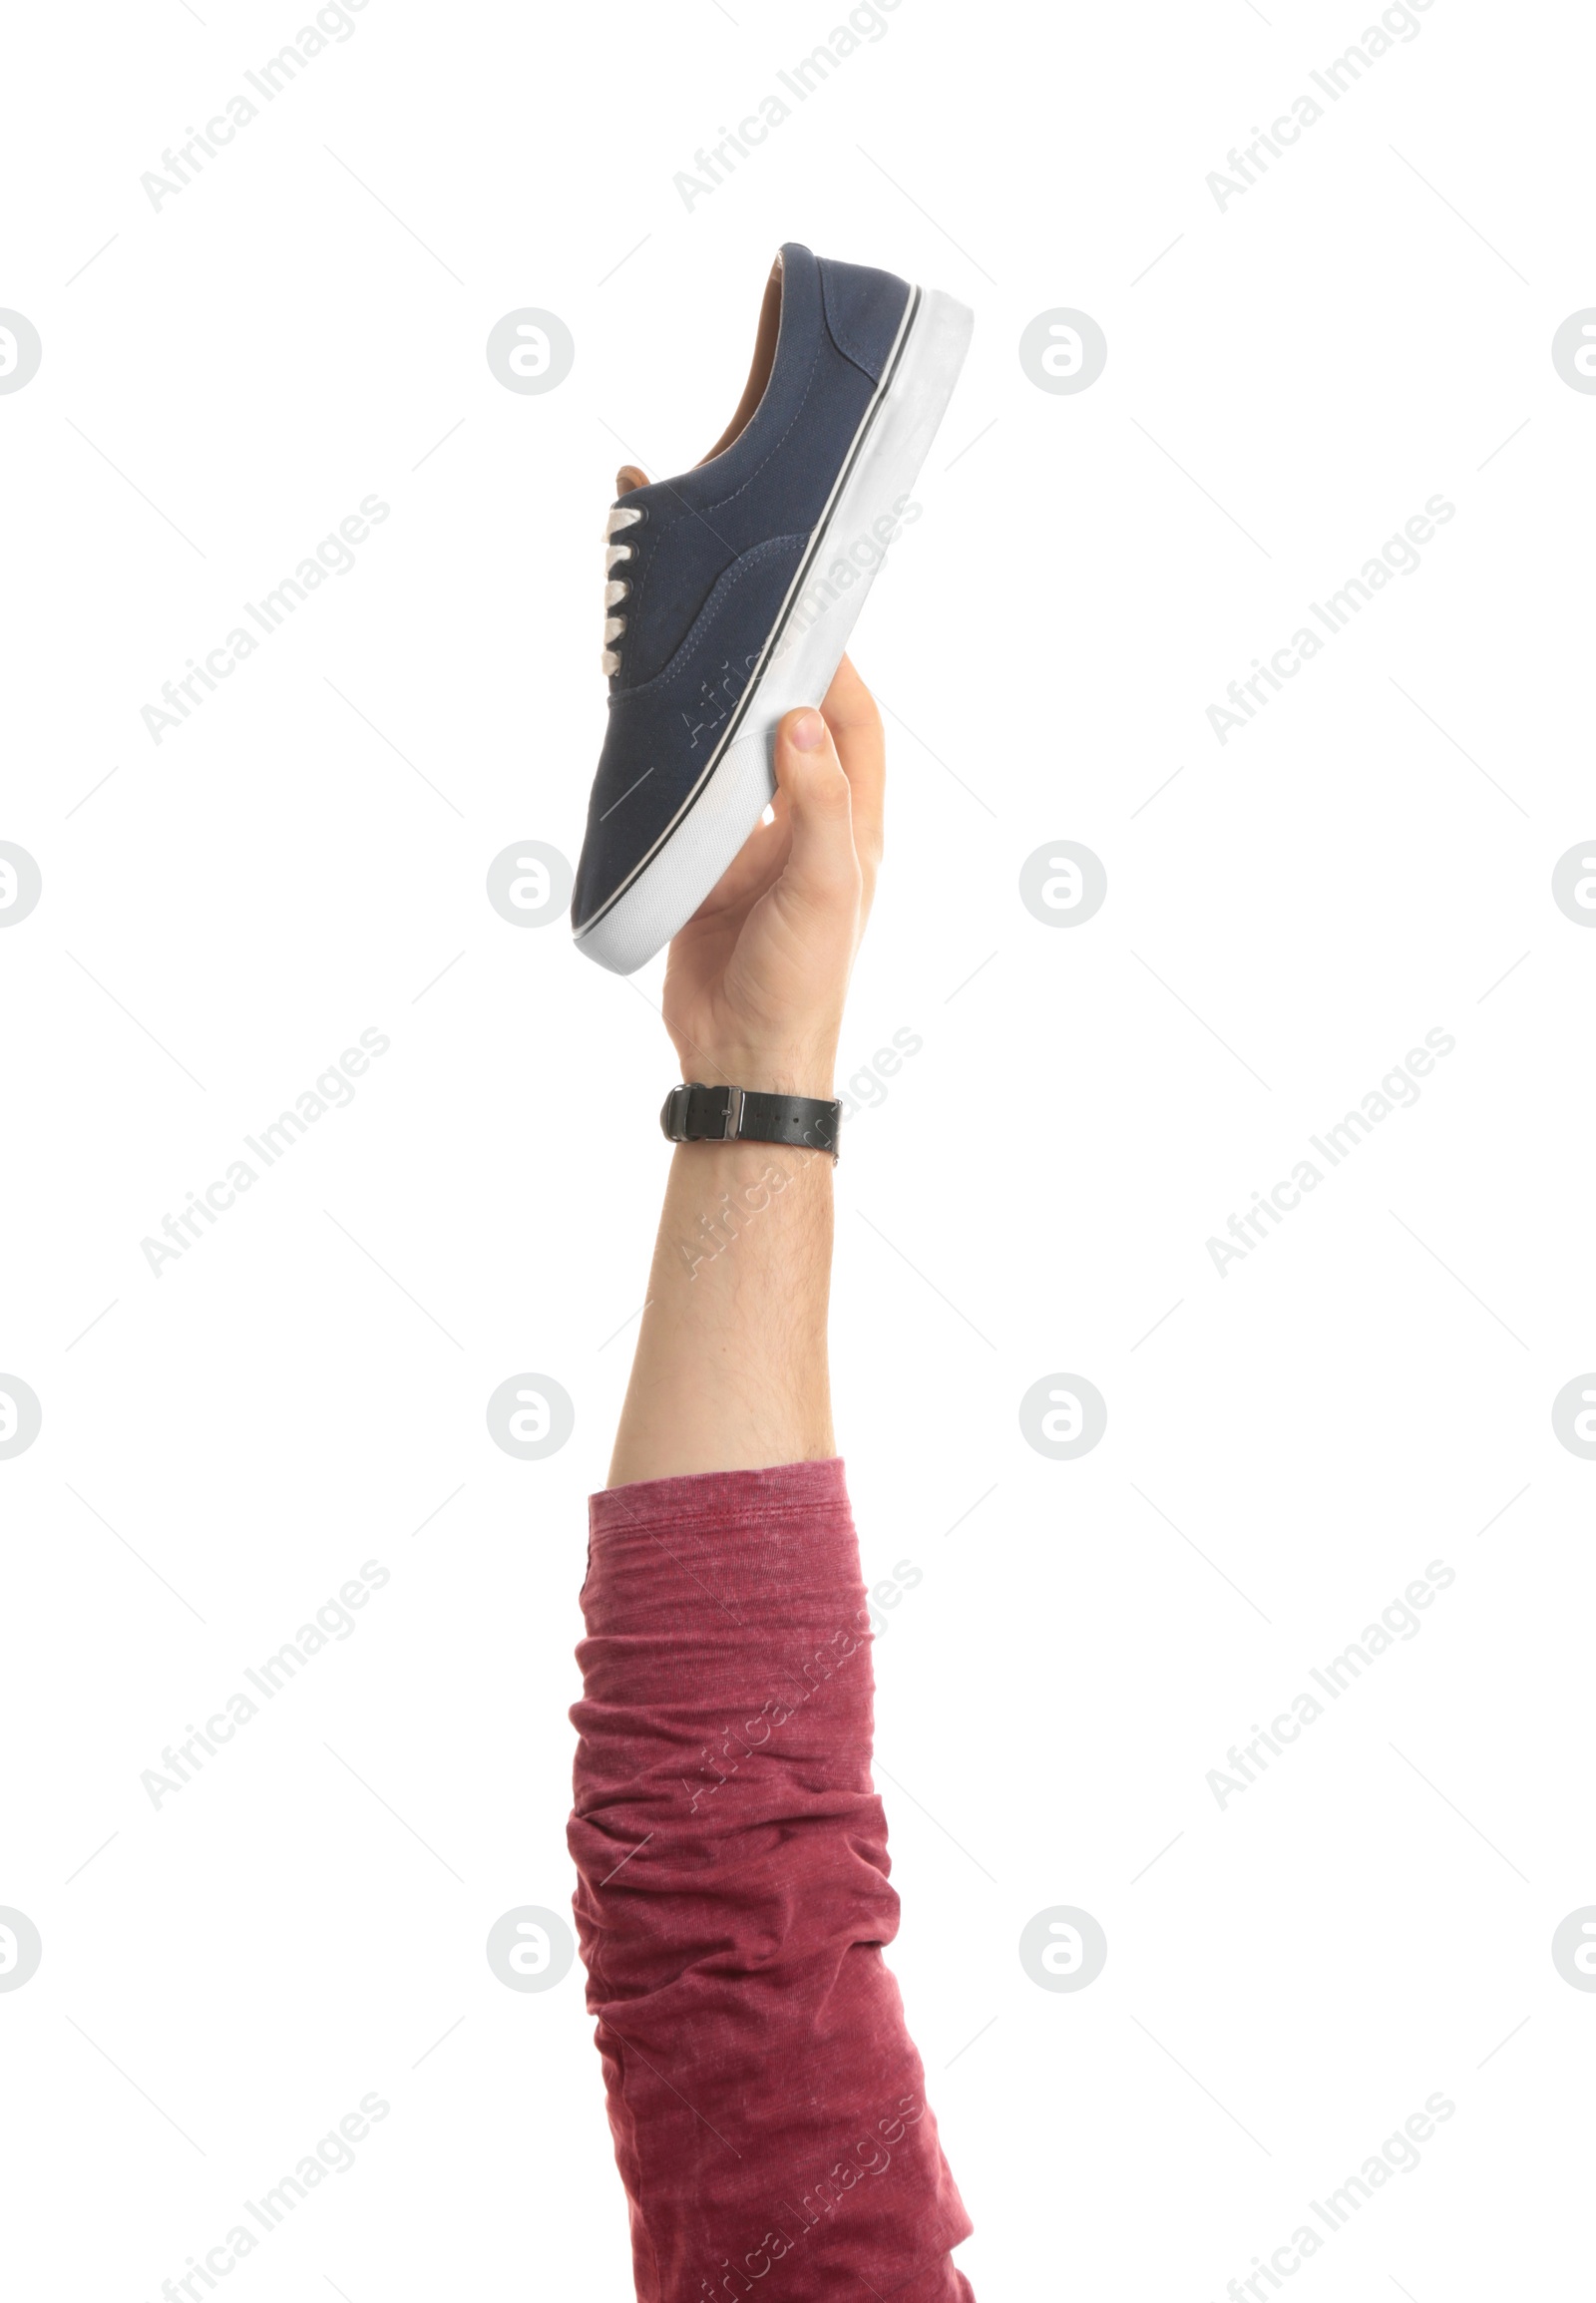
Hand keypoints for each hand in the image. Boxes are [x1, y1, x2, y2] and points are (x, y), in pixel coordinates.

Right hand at [661, 655, 883, 1096]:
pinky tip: (655, 742)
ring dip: (719, 728)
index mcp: (851, 829)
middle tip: (735, 631)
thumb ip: (819, 802)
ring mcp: (753, 852)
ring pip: (738, 769)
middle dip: (772, 686)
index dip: (838, 674)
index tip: (805, 620)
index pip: (854, 730)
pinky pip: (692, 809)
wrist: (740, 1057)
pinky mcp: (705, 873)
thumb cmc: (803, 982)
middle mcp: (805, 832)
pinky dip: (677, 776)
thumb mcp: (825, 886)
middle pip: (792, 737)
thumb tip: (800, 718)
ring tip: (690, 673)